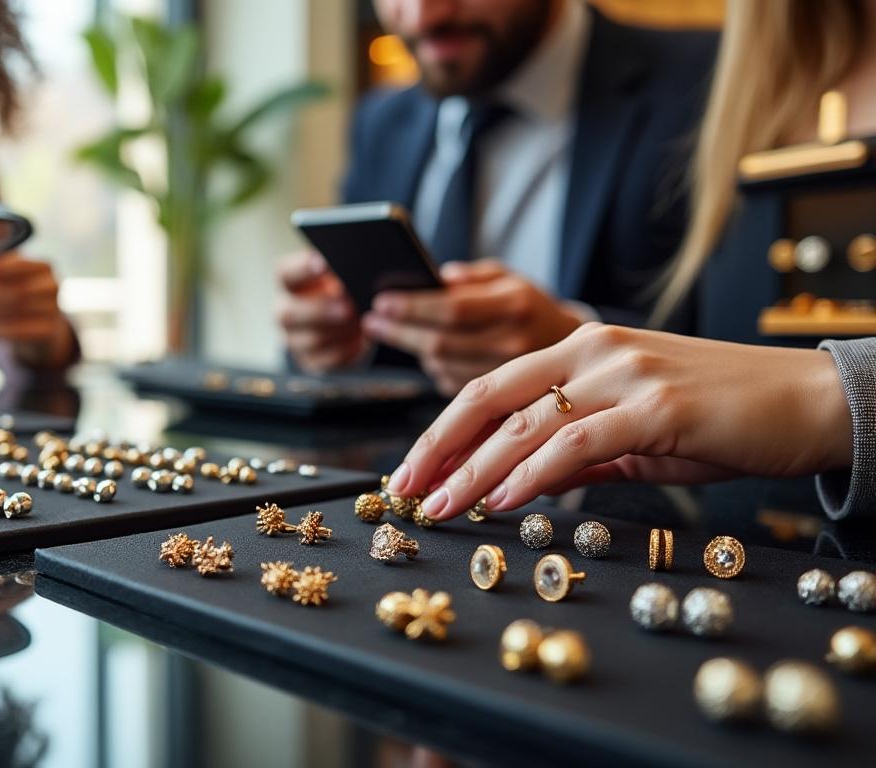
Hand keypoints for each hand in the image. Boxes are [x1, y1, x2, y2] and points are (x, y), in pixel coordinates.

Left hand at [0, 252, 74, 367]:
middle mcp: (51, 286)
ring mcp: (53, 310)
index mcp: (41, 266)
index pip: (21, 265)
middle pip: (16, 291)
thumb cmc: (13, 294)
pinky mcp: (48, 332)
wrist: (39, 324)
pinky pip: (19, 332)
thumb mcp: (3, 281)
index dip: (1, 268)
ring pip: (16, 311)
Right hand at [277, 250, 366, 371]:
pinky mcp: (310, 360)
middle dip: (320, 311)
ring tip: (359, 324)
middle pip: (288, 314)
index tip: (323, 265)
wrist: (344, 324)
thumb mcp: (340, 278)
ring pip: (309, 340)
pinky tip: (360, 341)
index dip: (301, 269)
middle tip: (347, 308)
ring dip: (338, 332)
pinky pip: (325, 360)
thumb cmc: (341, 292)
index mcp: (290, 283)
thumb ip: (342, 272)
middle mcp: (285, 311)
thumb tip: (353, 275)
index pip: (285, 273)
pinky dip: (345, 350)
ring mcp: (294, 339)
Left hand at [362, 261, 584, 394]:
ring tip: (390, 330)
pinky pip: (451, 386)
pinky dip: (432, 368)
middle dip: (400, 332)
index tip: (381, 301)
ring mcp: (510, 376)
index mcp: (516, 306)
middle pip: (441, 343)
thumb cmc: (532, 310)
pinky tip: (423, 351)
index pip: (454, 308)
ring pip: (442, 368)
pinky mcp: (502, 401)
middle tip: (371, 321)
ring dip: (411, 348)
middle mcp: (514, 342)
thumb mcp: (511, 280)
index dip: (413, 306)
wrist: (582, 353)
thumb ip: (474, 276)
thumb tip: (441, 276)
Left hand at [385, 323, 853, 521]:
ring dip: (474, 471)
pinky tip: (502, 500)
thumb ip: (579, 453)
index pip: (490, 387)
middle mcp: (594, 350)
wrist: (809, 402)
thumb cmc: (724, 417)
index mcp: (582, 347)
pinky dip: (532, 473)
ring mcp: (624, 375)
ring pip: (525, 424)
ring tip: (441, 508)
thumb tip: (523, 483)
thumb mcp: (636, 432)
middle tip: (404, 492)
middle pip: (488, 398)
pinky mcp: (656, 407)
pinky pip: (576, 442)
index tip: (412, 472)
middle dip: (438, 449)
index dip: (443, 431)